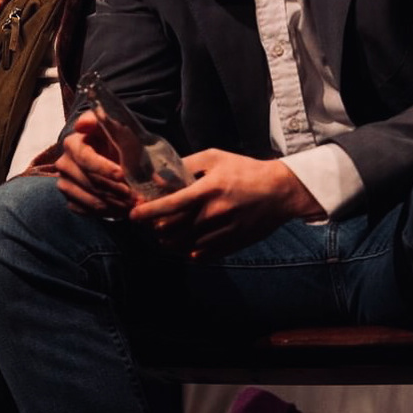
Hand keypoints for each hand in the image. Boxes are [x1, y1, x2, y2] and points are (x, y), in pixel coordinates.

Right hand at [55, 111, 135, 216]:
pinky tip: (124, 209)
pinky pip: (88, 211)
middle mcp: (63, 164)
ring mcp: (64, 183)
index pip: (86, 158)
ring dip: (115, 204)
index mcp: (72, 143)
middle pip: (90, 182)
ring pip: (90, 199)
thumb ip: (105, 122)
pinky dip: (108, 212)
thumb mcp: (115, 128)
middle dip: (116, 190)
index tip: (122, 175)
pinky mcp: (70, 199)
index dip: (104, 168)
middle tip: (137, 197)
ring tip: (134, 205)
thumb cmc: (116, 141)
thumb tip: (82, 124)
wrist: (111, 157)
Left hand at [129, 149, 324, 256]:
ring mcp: (220, 232)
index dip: (145, 212)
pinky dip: (185, 251)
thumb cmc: (244, 170)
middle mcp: (212, 214)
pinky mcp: (229, 245)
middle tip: (148, 222)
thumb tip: (159, 177)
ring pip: (181, 245)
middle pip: (170, 229)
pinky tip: (183, 242)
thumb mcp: (215, 158)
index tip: (133, 214)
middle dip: (153, 227)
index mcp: (206, 191)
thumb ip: (185, 165)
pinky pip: (198, 255)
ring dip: (166, 241)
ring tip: (163, 233)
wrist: (279, 192)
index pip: (167, 206)